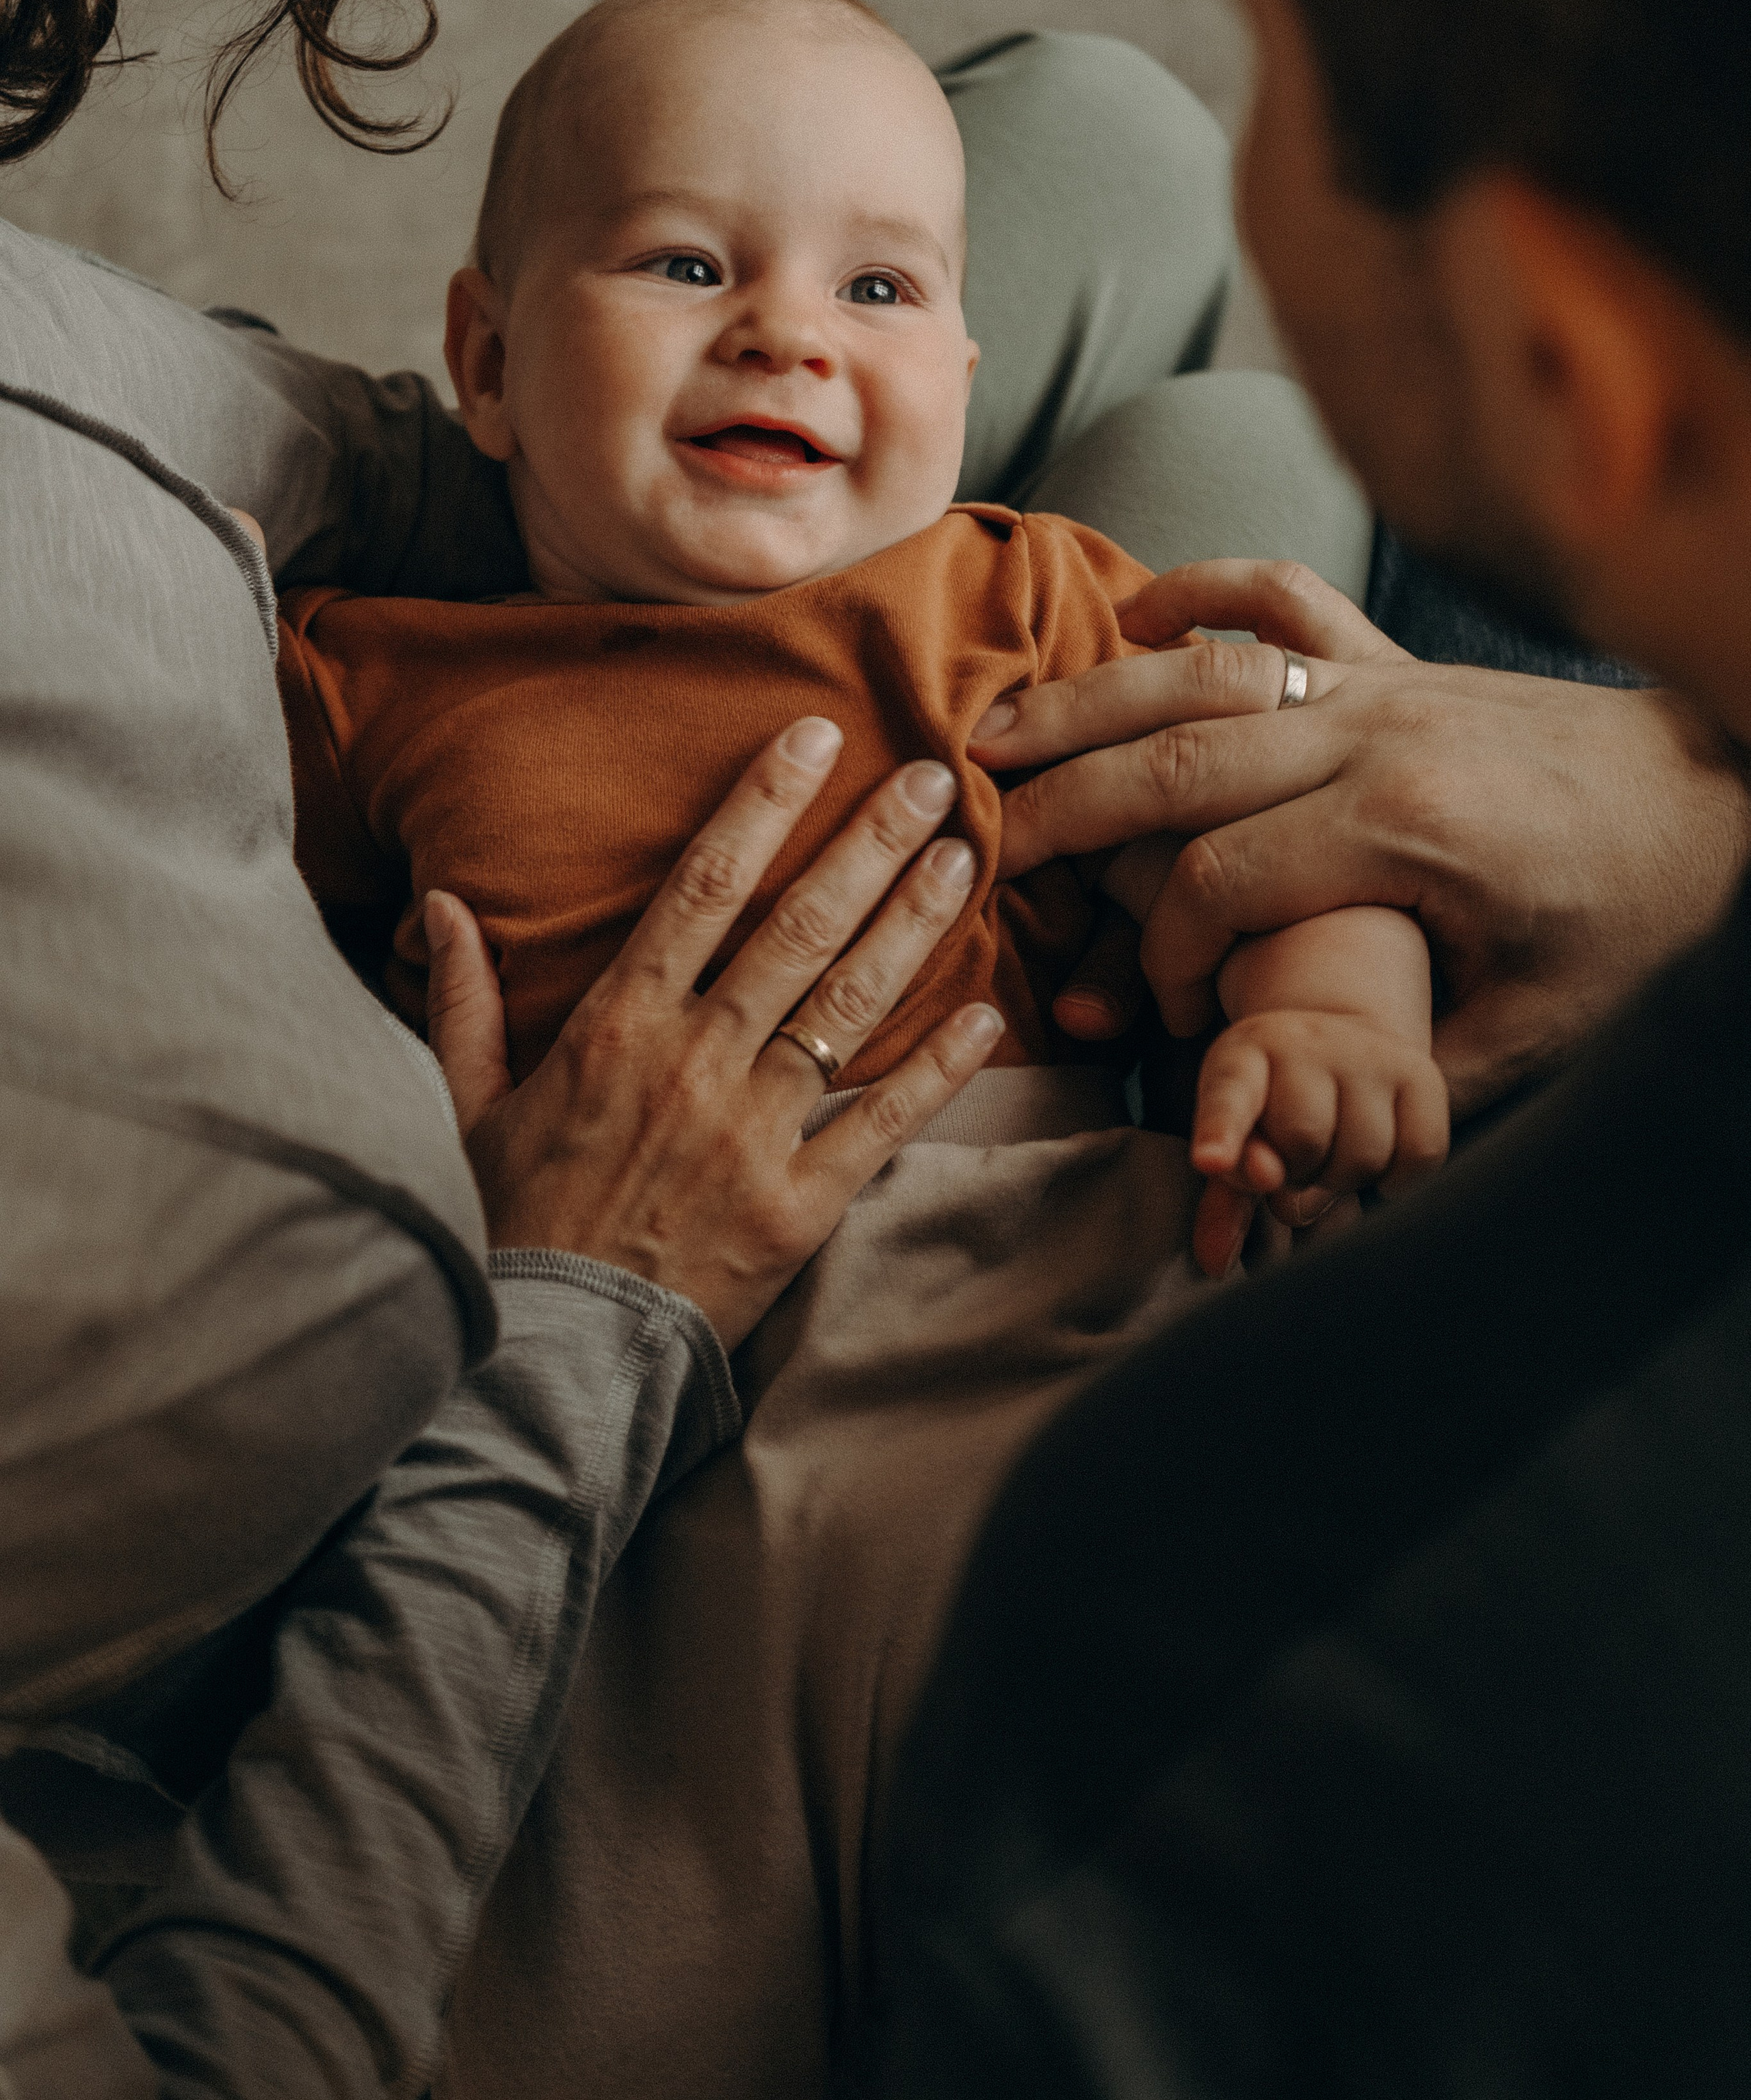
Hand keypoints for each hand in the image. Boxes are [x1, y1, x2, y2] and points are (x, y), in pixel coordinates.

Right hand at [421, 718, 1004, 1349]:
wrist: (542, 1360)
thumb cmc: (504, 1228)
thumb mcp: (459, 1106)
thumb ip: (461, 1000)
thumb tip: (442, 906)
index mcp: (615, 1026)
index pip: (700, 888)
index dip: (762, 806)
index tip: (812, 739)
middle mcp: (693, 1064)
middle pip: (797, 929)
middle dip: (871, 844)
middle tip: (934, 777)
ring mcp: (752, 1136)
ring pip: (848, 1008)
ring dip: (913, 927)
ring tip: (966, 859)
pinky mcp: (798, 1210)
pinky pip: (881, 1123)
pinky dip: (939, 1069)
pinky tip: (989, 1014)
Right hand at [973, 559, 1749, 1115]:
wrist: (1726, 802)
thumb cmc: (1635, 918)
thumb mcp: (1533, 1028)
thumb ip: (1403, 1066)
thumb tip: (1293, 1112)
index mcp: (1404, 830)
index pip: (1220, 880)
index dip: (1162, 954)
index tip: (1157, 1016)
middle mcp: (1379, 736)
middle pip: (1178, 758)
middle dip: (1065, 807)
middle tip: (979, 843)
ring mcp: (1387, 682)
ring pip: (1206, 670)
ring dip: (1092, 696)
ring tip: (998, 729)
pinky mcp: (1402, 658)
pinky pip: (1287, 599)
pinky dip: (1206, 592)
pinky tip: (1138, 609)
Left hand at [1188, 1009, 1449, 1277]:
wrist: (1342, 1045)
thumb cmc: (1276, 1105)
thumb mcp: (1239, 1135)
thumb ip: (1227, 1192)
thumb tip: (1215, 1262)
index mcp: (1243, 1055)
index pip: (1229, 1094)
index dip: (1221, 1131)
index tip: (1210, 1162)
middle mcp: (1306, 1042)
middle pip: (1303, 1141)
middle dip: (1298, 1172)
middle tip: (1298, 1161)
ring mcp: (1368, 1053)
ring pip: (1363, 1155)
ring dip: (1345, 1178)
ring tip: (1334, 1154)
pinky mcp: (1421, 1073)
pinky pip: (1419, 1155)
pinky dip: (1399, 1179)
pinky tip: (1378, 1161)